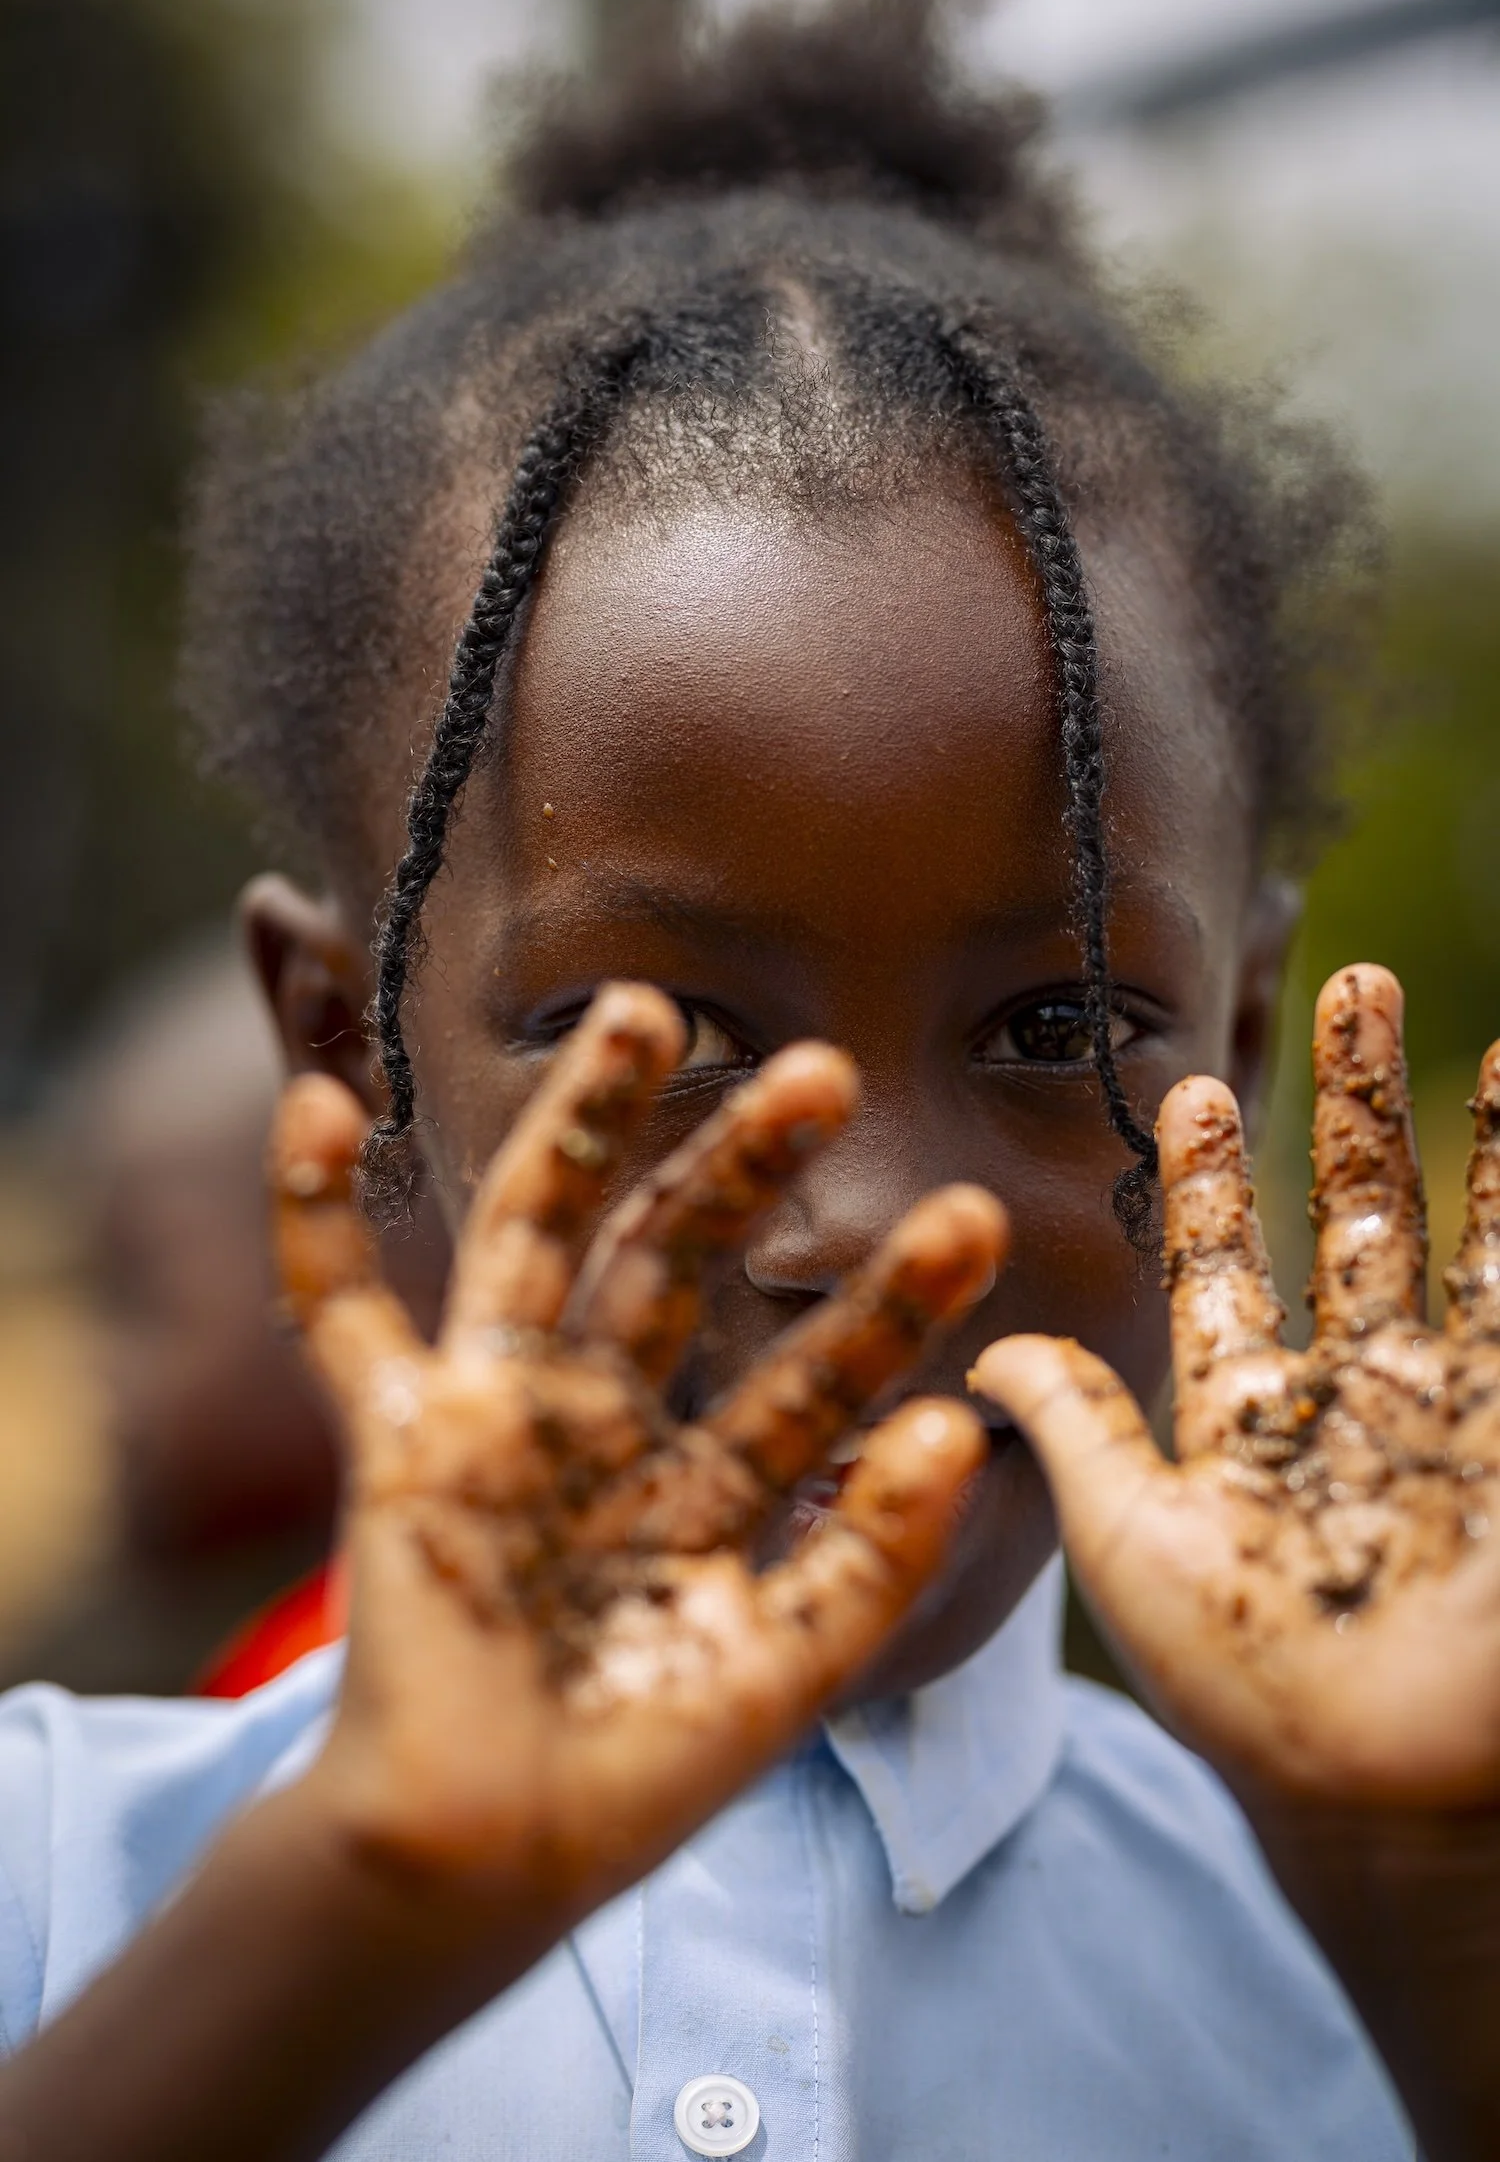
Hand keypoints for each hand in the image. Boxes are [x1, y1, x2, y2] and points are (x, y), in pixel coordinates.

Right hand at [274, 983, 994, 1932]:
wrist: (483, 1862)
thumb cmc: (634, 1780)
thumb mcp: (788, 1668)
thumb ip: (873, 1556)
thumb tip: (957, 1428)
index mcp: (702, 1483)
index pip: (811, 1368)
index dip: (890, 1301)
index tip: (970, 1218)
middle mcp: (605, 1427)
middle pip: (679, 1262)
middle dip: (747, 1166)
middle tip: (825, 1070)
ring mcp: (500, 1416)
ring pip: (539, 1234)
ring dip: (585, 1123)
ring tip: (644, 1009)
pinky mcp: (396, 1432)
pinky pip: (336, 1308)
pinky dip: (307, 1209)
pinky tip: (312, 1101)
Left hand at [973, 963, 1499, 1809]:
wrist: (1391, 1790)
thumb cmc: (1250, 1691)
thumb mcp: (1129, 1544)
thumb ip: (1069, 1432)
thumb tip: (983, 1347)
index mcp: (1249, 1421)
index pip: (1227, 1266)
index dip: (1214, 1178)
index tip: (1193, 1087)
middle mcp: (1353, 1397)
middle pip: (1353, 1215)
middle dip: (1350, 1103)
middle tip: (1344, 984)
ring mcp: (1448, 1406)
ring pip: (1459, 1232)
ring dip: (1463, 1125)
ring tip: (1456, 1024)